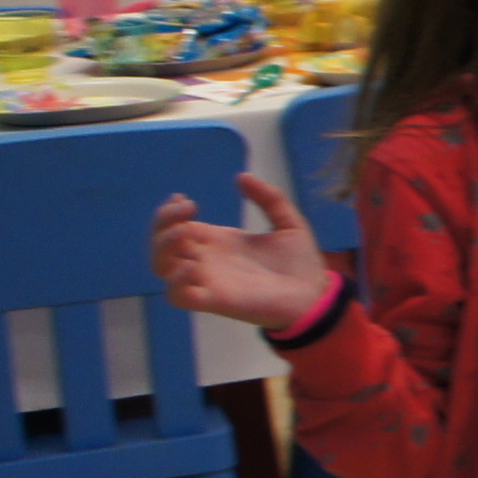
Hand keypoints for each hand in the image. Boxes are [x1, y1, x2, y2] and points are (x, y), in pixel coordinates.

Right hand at [152, 174, 331, 329]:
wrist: (317, 294)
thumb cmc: (300, 263)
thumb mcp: (288, 223)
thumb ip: (269, 198)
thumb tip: (243, 176)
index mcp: (217, 242)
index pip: (176, 226)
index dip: (169, 212)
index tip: (184, 198)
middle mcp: (205, 260)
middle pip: (161, 243)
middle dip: (164, 221)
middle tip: (188, 208)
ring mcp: (206, 281)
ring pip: (160, 267)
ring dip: (163, 246)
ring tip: (186, 231)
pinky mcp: (213, 301)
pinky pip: (176, 295)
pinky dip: (175, 281)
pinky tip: (192, 266)